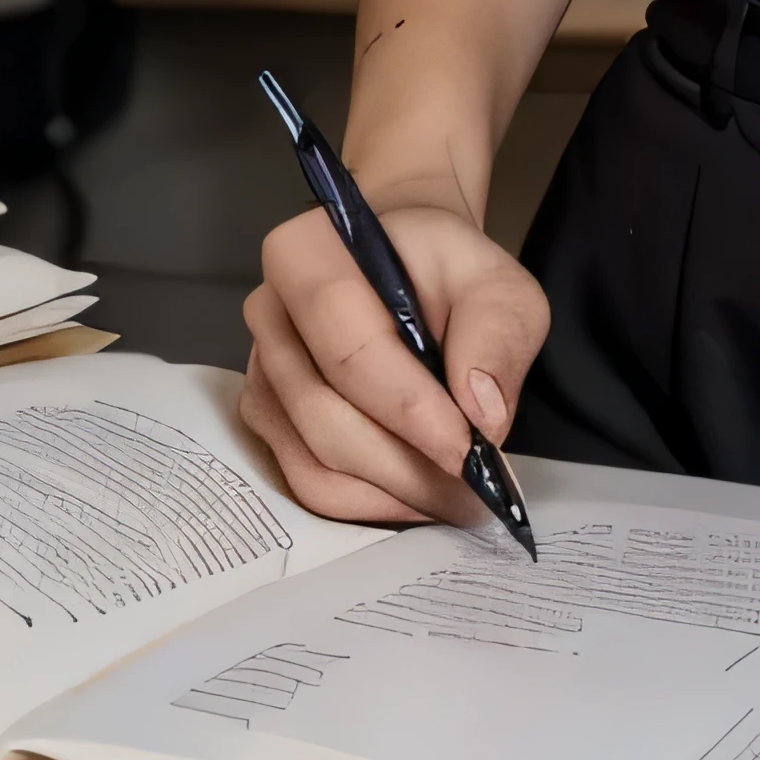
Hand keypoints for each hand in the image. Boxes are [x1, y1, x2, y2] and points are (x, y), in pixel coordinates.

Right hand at [240, 199, 550, 521]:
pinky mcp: (267, 420)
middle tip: (476, 492)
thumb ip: (499, 332)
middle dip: (407, 469)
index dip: (409, 410)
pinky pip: (309, 483)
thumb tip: (482, 415)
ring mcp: (260, 372)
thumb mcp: (496, 280)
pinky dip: (369, 502)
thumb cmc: (447, 271)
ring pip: (314, 465)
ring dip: (391, 495)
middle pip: (326, 420)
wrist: (406, 266)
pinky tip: (419, 494)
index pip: (350, 351)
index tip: (468, 450)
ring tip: (456, 499)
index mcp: (308, 256)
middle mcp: (268, 316)